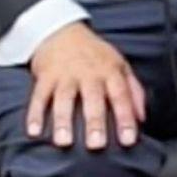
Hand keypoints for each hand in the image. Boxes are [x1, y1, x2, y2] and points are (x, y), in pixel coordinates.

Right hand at [27, 24, 146, 150]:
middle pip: (92, 98)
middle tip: (96, 145)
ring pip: (64, 98)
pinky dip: (35, 113)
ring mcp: (65, 74)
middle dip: (94, 122)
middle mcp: (88, 73)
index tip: (128, 140)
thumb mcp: (120, 65)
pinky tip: (34, 131)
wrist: (62, 31)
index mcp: (110, 71)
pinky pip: (39, 96)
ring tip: (63, 142)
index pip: (121, 95)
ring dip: (63, 120)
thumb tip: (143, 119)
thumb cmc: (95, 54)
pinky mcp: (45, 76)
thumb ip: (134, 91)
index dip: (126, 117)